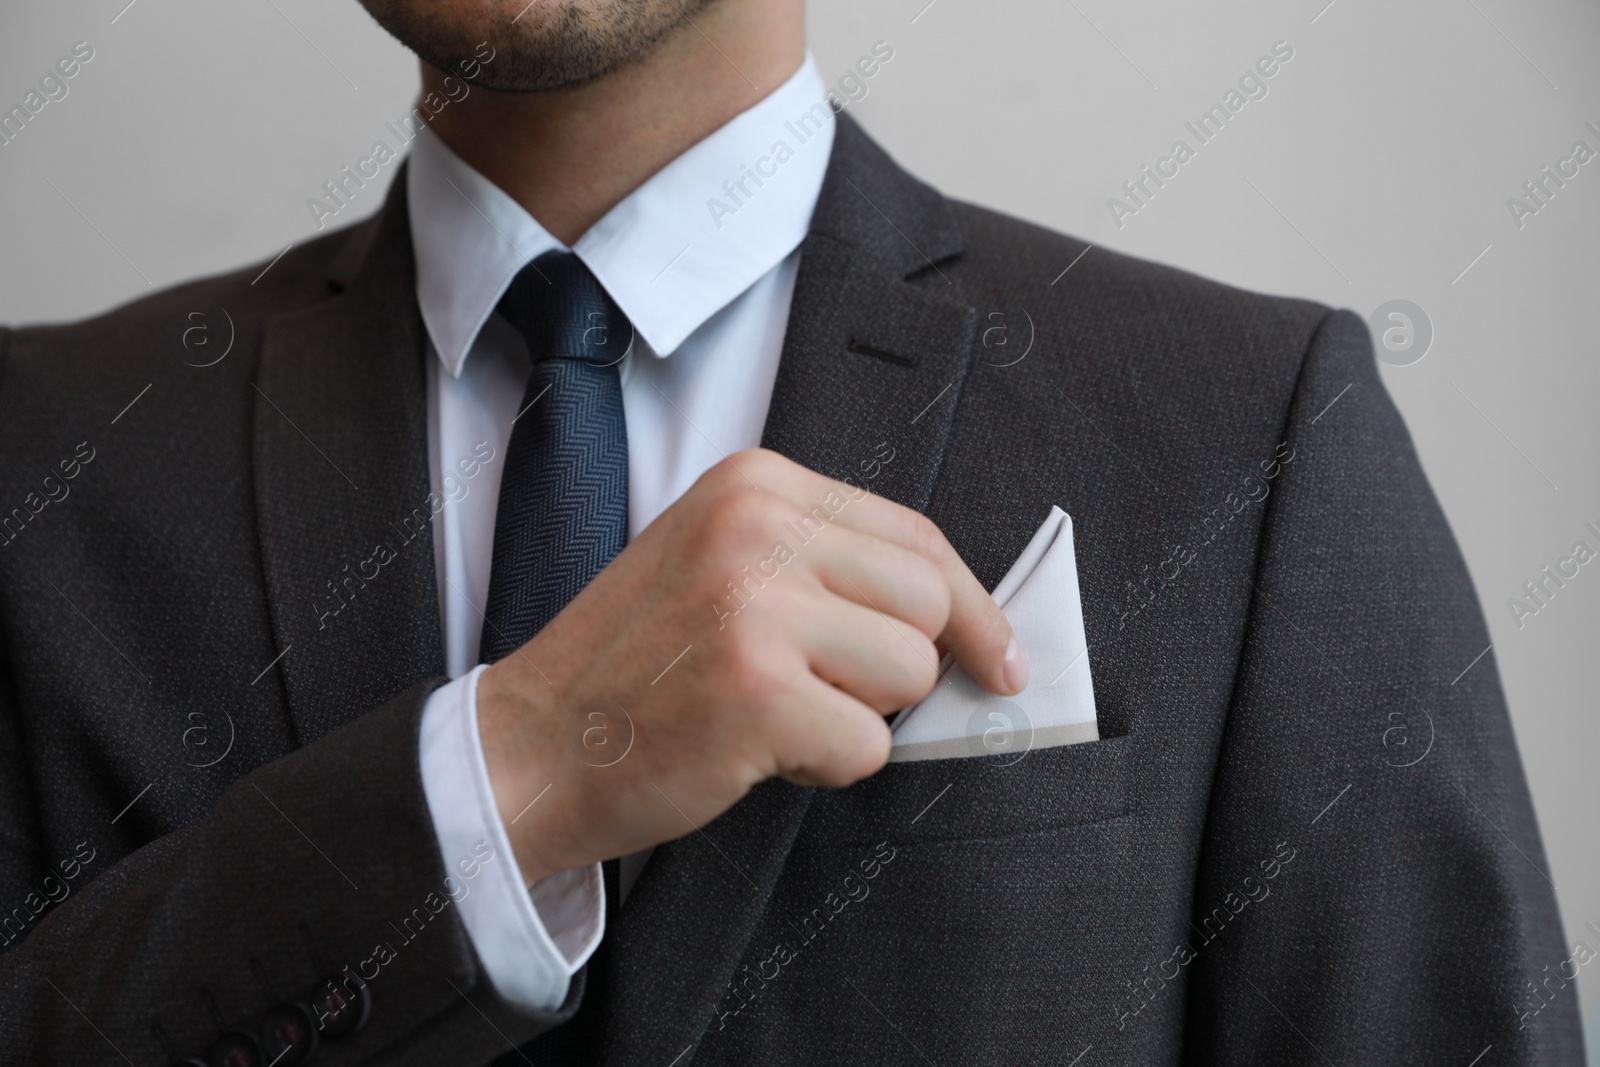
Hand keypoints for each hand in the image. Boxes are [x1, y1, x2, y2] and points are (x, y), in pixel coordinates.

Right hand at [475, 448, 1026, 884]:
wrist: (530, 744)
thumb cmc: (636, 664)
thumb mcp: (720, 562)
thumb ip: (824, 564)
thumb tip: (961, 619)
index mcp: (755, 483)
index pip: (915, 534)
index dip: (971, 605)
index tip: (997, 655)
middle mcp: (757, 527)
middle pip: (928, 602)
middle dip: (899, 669)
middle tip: (830, 694)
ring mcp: (755, 606)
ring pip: (909, 674)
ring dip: (859, 716)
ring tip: (777, 713)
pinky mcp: (757, 692)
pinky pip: (870, 746)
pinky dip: (827, 767)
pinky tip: (757, 751)